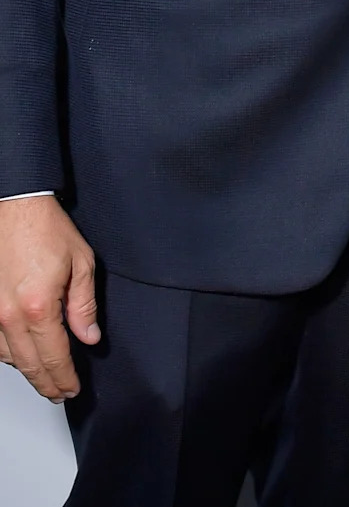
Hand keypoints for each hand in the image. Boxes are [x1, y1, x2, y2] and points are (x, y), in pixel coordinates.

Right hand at [0, 197, 99, 401]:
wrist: (14, 207)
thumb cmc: (45, 228)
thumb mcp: (81, 262)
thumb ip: (84, 305)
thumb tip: (90, 337)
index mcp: (38, 307)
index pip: (54, 357)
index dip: (65, 378)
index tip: (72, 388)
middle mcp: (9, 316)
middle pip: (29, 365)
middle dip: (47, 384)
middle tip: (60, 393)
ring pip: (8, 358)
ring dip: (27, 371)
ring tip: (44, 377)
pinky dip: (8, 354)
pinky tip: (21, 354)